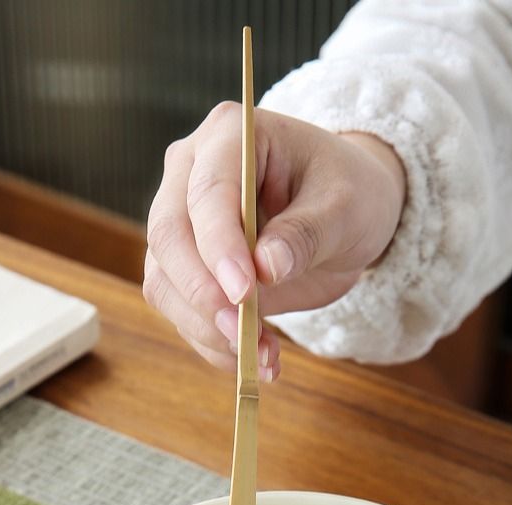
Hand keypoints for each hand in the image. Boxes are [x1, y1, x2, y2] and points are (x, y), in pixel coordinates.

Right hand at [143, 104, 405, 379]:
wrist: (343, 213)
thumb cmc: (347, 194)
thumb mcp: (345, 207)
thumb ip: (306, 234)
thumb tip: (267, 268)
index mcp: (230, 136)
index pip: (206, 193)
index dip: (218, 246)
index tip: (243, 293)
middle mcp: (190, 173)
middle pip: (168, 236)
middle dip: (202, 293)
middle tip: (243, 332)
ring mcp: (181, 221)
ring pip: (164, 281)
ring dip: (207, 328)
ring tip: (261, 356)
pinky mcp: (183, 268)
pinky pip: (181, 311)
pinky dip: (214, 344)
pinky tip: (256, 360)